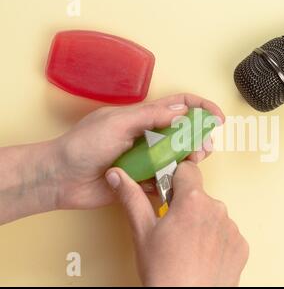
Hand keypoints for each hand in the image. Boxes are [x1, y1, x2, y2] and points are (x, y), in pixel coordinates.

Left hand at [53, 94, 223, 209]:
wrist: (61, 178)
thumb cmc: (83, 145)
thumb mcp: (117, 123)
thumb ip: (150, 116)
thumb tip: (182, 112)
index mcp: (143, 117)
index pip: (179, 105)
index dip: (201, 108)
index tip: (217, 118)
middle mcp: (148, 136)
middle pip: (184, 133)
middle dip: (200, 138)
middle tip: (203, 148)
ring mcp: (146, 159)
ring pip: (178, 158)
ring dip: (190, 160)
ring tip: (190, 164)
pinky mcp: (142, 180)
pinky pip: (165, 181)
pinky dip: (173, 182)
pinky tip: (172, 183)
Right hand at [106, 161, 248, 286]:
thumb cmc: (164, 273)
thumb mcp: (142, 232)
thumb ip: (132, 198)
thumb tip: (117, 176)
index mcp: (192, 201)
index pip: (188, 169)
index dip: (175, 178)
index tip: (168, 190)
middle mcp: (217, 209)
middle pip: (200, 195)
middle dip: (186, 205)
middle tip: (173, 227)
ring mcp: (232, 228)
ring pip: (213, 214)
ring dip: (202, 223)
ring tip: (188, 247)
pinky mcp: (241, 245)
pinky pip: (226, 233)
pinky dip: (216, 240)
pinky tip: (202, 256)